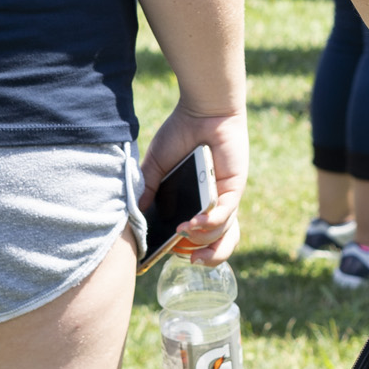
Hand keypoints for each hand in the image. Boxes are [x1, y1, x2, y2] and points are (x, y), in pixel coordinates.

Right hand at [141, 107, 248, 264]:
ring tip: (182, 234)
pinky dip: (210, 222)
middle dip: (205, 258)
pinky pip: (227, 213)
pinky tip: (194, 224)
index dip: (185, 251)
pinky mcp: (234, 187)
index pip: (196, 238)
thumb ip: (147, 188)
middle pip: (219, 243)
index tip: (164, 256)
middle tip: (186, 259)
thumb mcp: (156, 165)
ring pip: (224, 233)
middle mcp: (213, 204)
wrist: (202, 110)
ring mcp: (225, 197)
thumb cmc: (180, 134)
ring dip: (203, 239)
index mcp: (195, 203)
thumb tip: (134, 214)